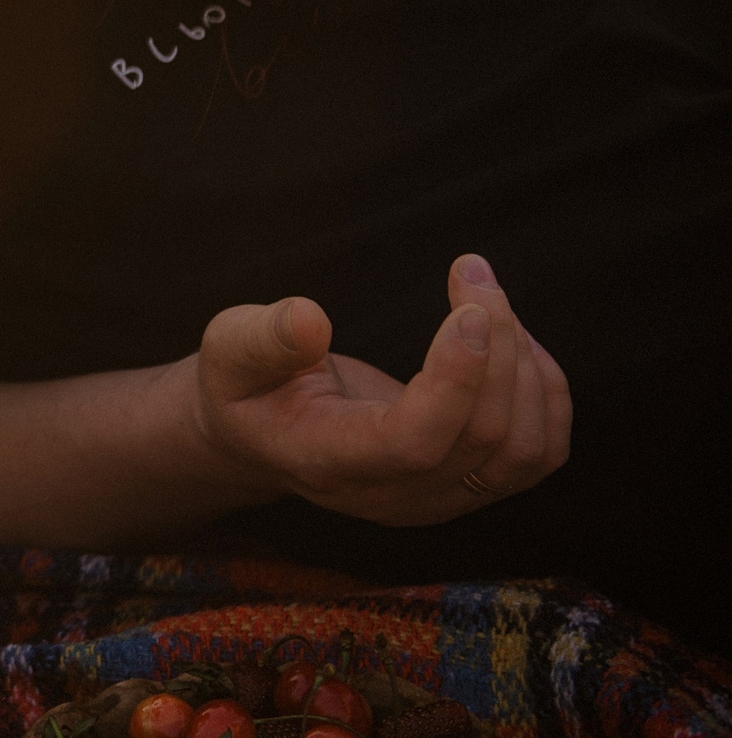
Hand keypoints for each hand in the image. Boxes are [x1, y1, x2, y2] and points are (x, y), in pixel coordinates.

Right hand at [191, 255, 571, 525]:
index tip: (469, 310)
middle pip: (481, 437)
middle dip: (496, 344)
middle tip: (473, 271)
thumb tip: (310, 318)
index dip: (455, 381)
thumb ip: (262, 337)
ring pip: (522, 449)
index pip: (413, 443)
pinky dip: (542, 390)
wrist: (266, 435)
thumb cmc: (245, 385)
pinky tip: (511, 340)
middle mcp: (393, 496)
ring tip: (489, 298)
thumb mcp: (229, 350)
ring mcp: (439, 500)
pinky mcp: (470, 487)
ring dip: (524, 365)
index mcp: (328, 461)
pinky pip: (539, 452)